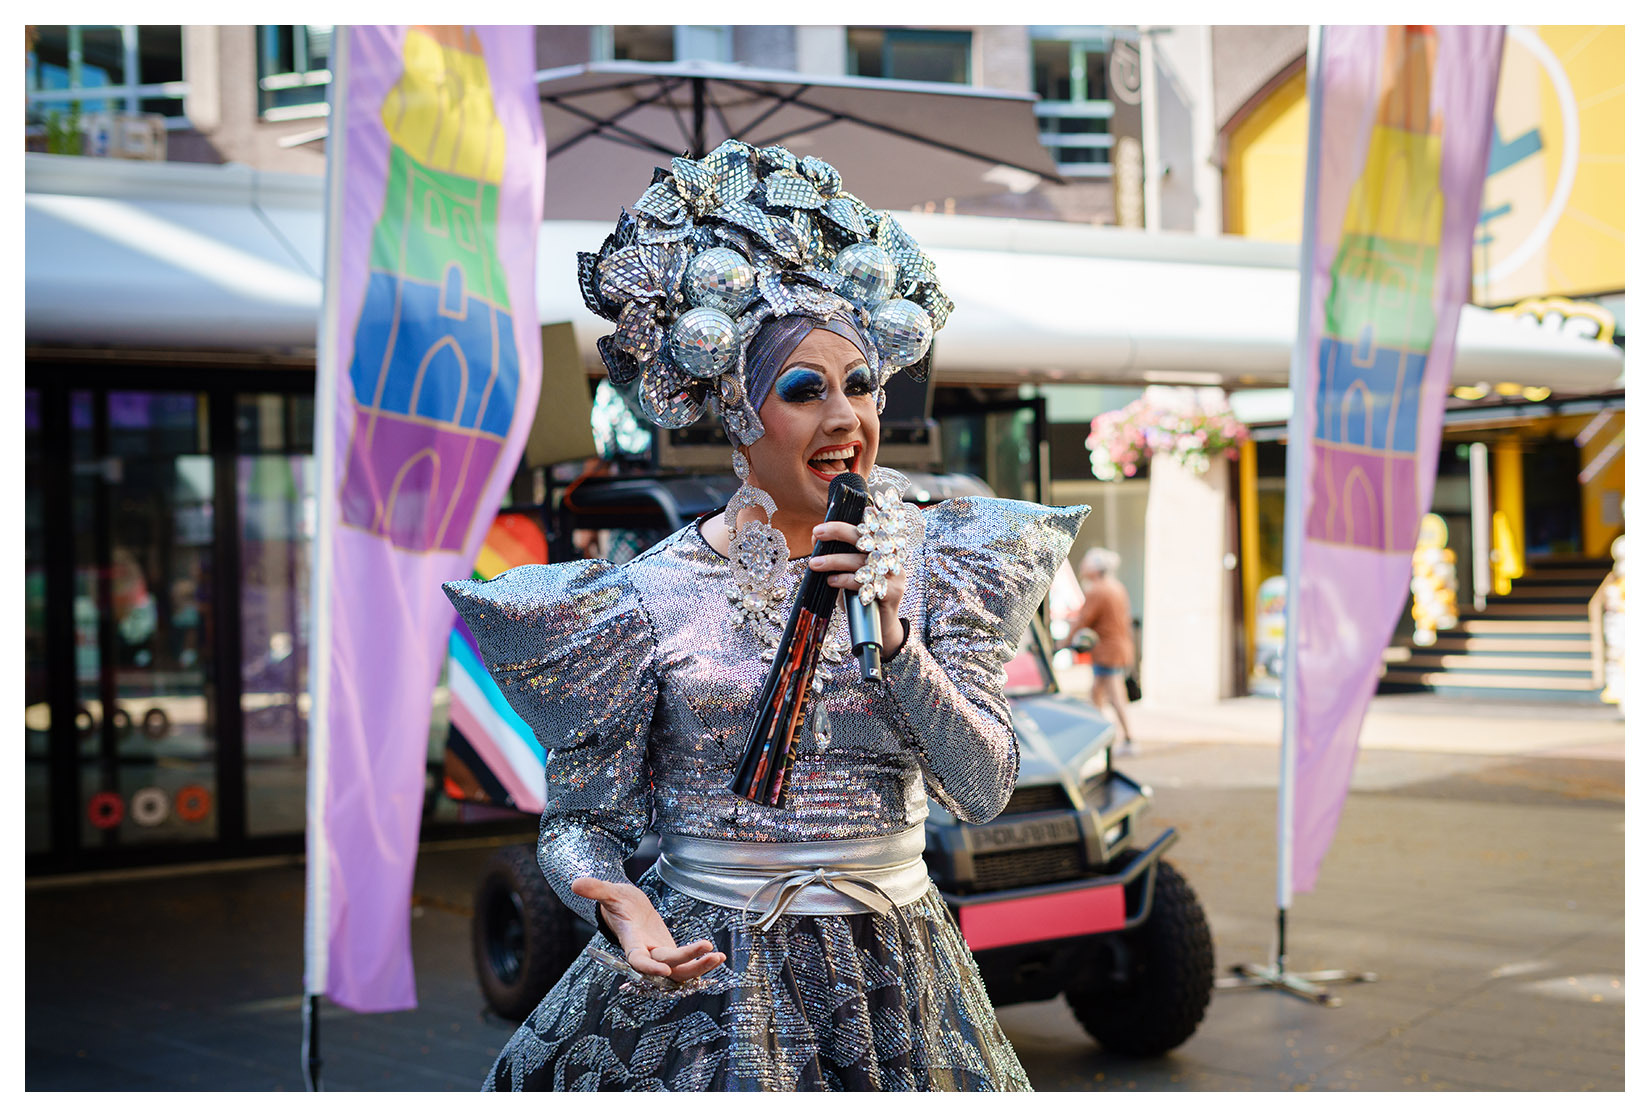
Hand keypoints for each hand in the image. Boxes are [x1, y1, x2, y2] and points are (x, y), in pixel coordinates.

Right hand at [570, 878, 725, 981]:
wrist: (627, 908)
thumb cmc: (617, 901)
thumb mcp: (610, 892)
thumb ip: (596, 890)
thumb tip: (575, 883)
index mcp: (631, 941)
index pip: (638, 959)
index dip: (650, 966)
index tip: (666, 968)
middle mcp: (646, 952)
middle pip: (667, 966)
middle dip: (688, 961)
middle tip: (709, 951)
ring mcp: (660, 954)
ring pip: (680, 971)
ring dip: (699, 966)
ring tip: (719, 957)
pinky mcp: (670, 951)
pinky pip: (687, 964)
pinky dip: (701, 962)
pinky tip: (719, 957)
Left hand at [809, 521, 906, 656]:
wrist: (880, 627)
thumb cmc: (861, 596)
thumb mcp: (848, 572)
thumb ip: (837, 555)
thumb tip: (815, 537)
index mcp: (884, 547)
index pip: (872, 525)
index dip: (851, 521)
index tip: (830, 520)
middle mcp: (892, 557)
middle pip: (868, 537)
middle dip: (840, 531)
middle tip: (817, 533)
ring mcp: (894, 574)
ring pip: (862, 561)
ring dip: (835, 560)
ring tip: (815, 564)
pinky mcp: (892, 592)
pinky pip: (866, 582)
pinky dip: (845, 580)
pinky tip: (832, 581)